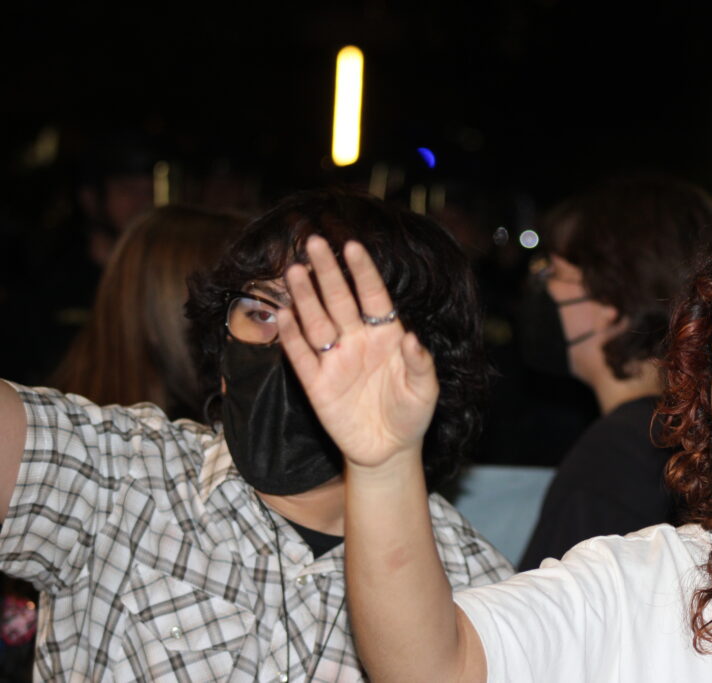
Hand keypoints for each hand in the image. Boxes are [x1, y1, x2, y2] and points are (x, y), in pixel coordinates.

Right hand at [277, 236, 438, 467]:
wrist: (389, 451)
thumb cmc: (411, 414)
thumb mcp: (425, 391)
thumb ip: (420, 364)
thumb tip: (413, 338)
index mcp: (386, 335)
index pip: (373, 296)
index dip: (362, 272)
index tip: (352, 246)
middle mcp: (358, 341)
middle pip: (339, 300)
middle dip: (327, 272)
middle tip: (314, 242)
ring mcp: (336, 360)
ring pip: (316, 321)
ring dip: (305, 297)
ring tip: (294, 270)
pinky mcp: (317, 385)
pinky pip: (301, 356)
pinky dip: (291, 336)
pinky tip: (284, 314)